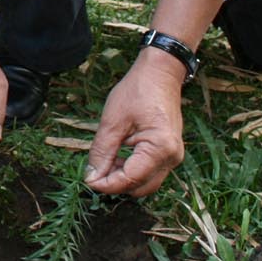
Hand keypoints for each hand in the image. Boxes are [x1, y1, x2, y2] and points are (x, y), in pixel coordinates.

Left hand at [82, 50, 185, 197]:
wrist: (160, 73)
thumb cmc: (138, 91)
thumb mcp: (113, 121)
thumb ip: (102, 152)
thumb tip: (92, 177)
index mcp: (160, 148)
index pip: (131, 179)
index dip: (108, 184)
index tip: (88, 180)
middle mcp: (172, 157)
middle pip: (141, 187)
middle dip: (116, 184)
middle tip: (94, 172)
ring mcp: (173, 156)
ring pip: (146, 183)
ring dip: (124, 178)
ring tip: (105, 162)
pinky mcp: (169, 153)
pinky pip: (150, 172)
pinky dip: (133, 171)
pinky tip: (117, 158)